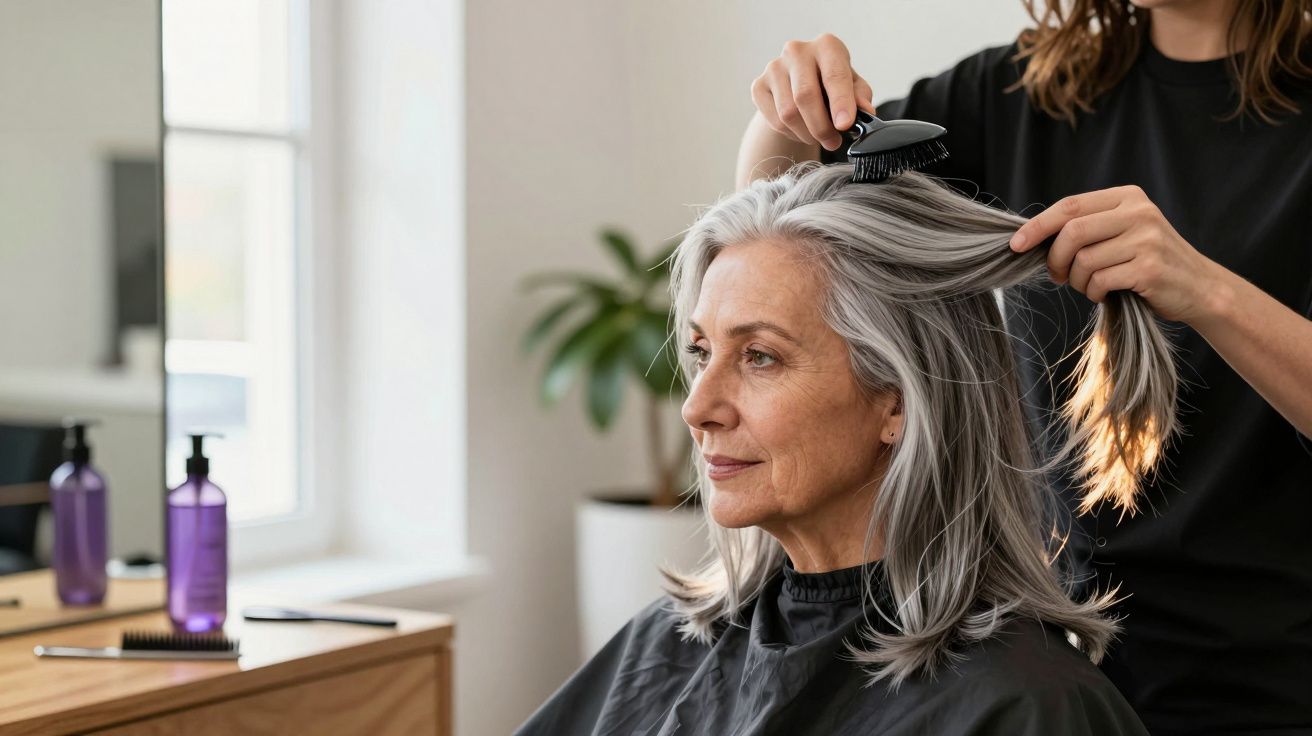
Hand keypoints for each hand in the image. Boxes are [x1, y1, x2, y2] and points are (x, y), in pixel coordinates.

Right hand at [750, 33, 875, 150]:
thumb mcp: (853, 86)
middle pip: (805, 96)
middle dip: (821, 126)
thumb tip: (866, 111)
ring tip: (819, 136)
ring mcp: (774, 67)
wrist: (799, 84)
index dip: (840, 103)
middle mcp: (797, 51)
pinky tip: (801, 131)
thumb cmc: (832, 83)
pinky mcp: (758, 86)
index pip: (833, 75)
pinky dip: (791, 133)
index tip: (845, 125)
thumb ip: (860, 97)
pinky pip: (774, 120)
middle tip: (833, 142)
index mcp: (826, 45)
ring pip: (788, 113)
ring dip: (806, 133)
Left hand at [1009, 185, 1228, 324]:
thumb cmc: (1148, 262)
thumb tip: (1031, 237)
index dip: (1037, 225)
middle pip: (1072, 231)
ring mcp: (1146, 239)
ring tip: (1092, 286)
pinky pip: (1100, 281)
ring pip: (1084, 260)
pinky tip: (1107, 294)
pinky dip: (1094, 293)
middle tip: (1058, 276)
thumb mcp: (1122, 232)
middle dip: (1055, 259)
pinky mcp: (1149, 268)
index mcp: (1127, 197)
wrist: (1200, 288)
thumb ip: (1088, 227)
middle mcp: (1138, 212)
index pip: (1070, 206)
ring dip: (1078, 281)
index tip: (1015, 244)